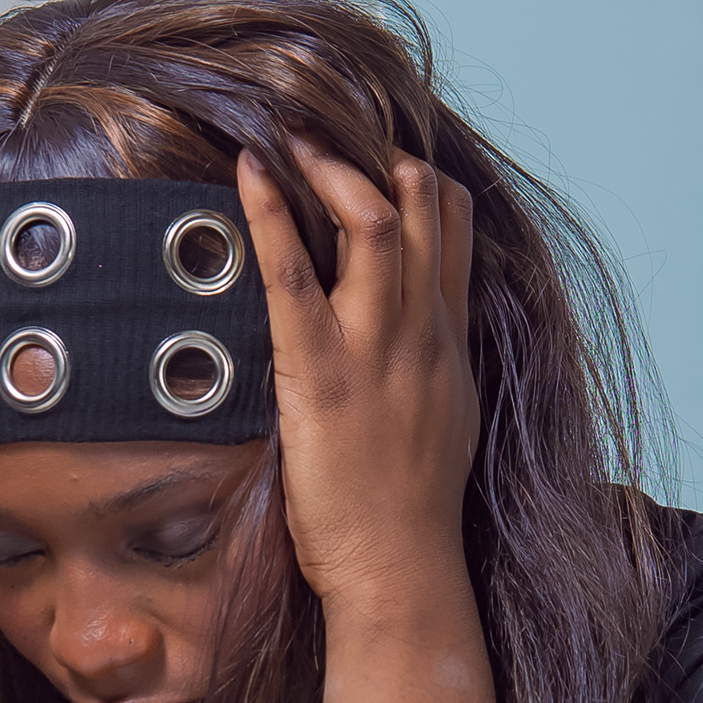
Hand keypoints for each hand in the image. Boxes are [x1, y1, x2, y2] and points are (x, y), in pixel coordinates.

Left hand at [237, 141, 499, 702]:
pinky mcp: (322, 376)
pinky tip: (248, 174)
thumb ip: (430, 373)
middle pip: (422, 205)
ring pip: (373, 220)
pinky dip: (272, 216)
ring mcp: (376, 350)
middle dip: (374, 154)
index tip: (378, 153)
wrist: (404, 572)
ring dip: (329, 166)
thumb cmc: (412, 515)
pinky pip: (296, 277)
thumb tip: (409, 349)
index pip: (454, 231)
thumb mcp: (442, 426)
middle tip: (323, 130)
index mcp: (448, 344)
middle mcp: (422, 332)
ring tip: (291, 136)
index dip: (418, 179)